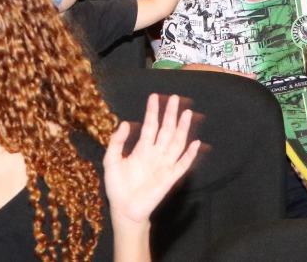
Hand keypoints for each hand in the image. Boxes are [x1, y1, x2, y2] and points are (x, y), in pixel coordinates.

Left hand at [103, 93, 200, 226]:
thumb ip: (117, 142)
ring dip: (182, 128)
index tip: (155, 96)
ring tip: (187, 113)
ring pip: (176, 143)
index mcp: (142, 149)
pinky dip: (190, 155)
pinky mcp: (169, 178)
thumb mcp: (111, 161)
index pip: (150, 126)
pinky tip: (195, 143)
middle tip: (175, 98)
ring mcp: (164, 165)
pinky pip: (182, 165)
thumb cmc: (117, 187)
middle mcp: (155, 154)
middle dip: (171, 114)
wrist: (124, 210)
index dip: (153, 112)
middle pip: (166, 130)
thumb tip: (125, 123)